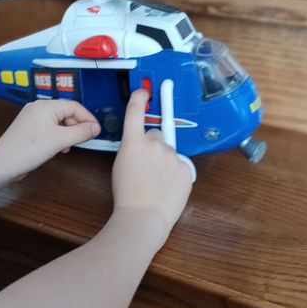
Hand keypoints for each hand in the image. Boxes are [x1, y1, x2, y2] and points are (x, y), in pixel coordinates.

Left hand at [0, 99, 100, 181]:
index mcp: (46, 105)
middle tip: (85, 140)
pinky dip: (59, 137)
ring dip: (69, 133)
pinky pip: (50, 129)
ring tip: (70, 147)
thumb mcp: (60, 140)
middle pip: (67, 113)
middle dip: (78, 126)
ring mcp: (33, 119)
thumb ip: (81, 132)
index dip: (88, 118)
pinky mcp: (29, 130)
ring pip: (59, 122)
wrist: (1, 165)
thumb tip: (96, 127)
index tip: (97, 131)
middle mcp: (39, 108)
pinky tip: (59, 149)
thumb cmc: (29, 150)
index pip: (74, 106)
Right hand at [112, 89, 192, 243]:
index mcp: (132, 142)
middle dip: (153, 145)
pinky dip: (176, 174)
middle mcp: (153, 143)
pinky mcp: (186, 168)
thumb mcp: (121, 165)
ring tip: (157, 182)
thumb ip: (133, 150)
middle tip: (147, 166)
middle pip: (156, 134)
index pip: (136, 111)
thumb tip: (144, 148)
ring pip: (169, 151)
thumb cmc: (126, 195)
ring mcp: (172, 155)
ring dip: (165, 161)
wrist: (143, 216)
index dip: (139, 98)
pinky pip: (181, 165)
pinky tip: (167, 188)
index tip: (143, 91)